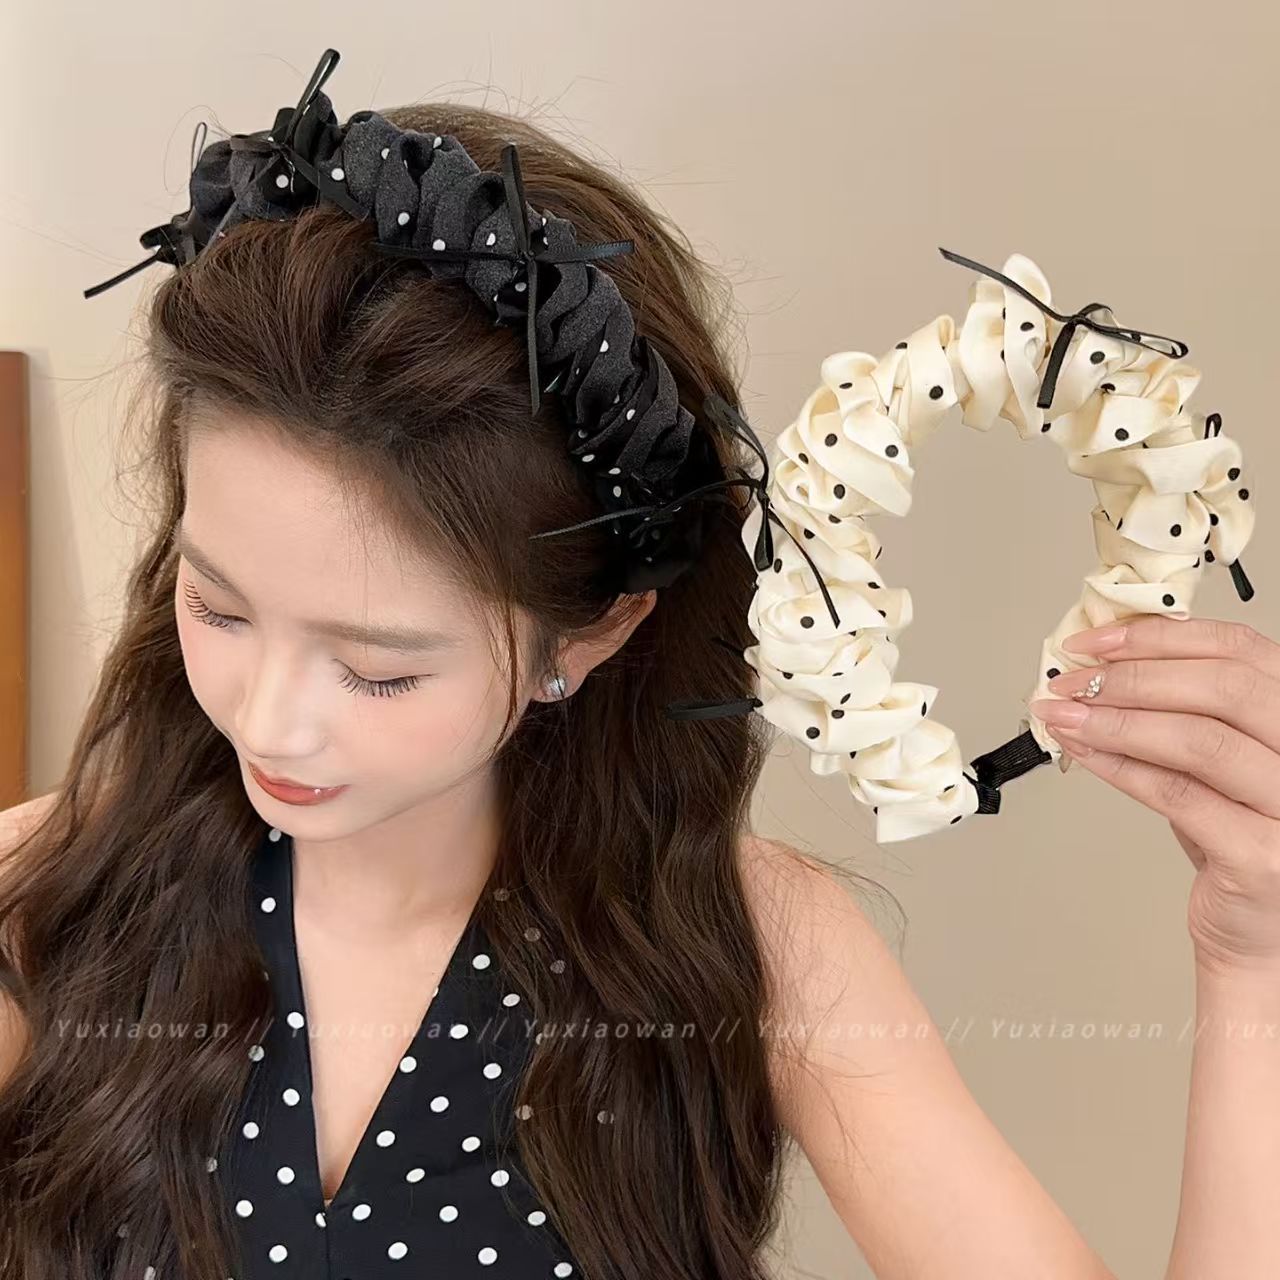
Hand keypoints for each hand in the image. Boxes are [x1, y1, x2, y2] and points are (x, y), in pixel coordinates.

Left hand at [1028, 617, 1279, 978]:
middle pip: (1223, 688)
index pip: (1239, 649)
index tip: (1095, 642)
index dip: (1160, 637)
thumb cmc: (1238, 837)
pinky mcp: (1263, 857)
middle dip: (1132, 677)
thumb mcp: (1220, 759)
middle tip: (1071, 681)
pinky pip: (1178, 795)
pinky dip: (1120, 768)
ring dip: (1115, 721)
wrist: (1259, 931)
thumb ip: (1184, 709)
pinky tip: (1083, 754)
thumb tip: (1102, 665)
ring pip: (1200, 740)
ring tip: (1064, 715)